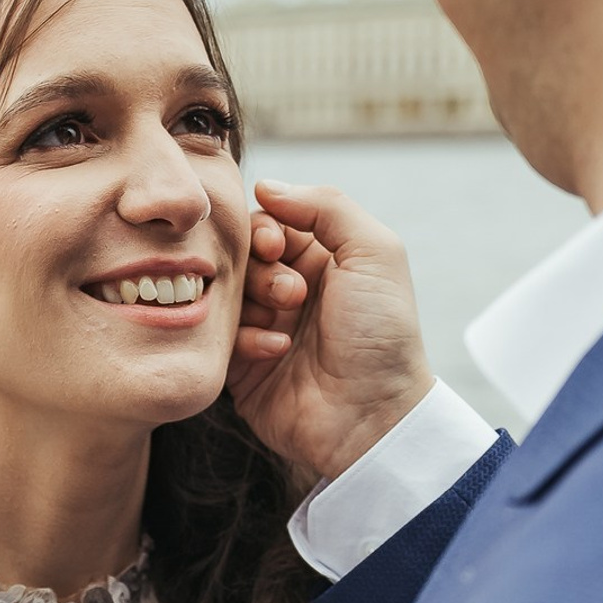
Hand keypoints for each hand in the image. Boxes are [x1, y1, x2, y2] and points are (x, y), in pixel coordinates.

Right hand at [227, 180, 435, 482]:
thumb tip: (265, 186)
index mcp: (322, 261)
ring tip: (287, 324)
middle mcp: (290, 293)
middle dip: (261, 269)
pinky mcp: (243, 369)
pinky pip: (221, 339)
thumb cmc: (381, 336)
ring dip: (255, 304)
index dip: (265, 229)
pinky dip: (247, 340)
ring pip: (226, 297)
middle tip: (291, 293)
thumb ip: (326, 207)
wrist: (372, 416)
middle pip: (243, 258)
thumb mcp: (374, 252)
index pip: (270, 224)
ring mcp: (264, 330)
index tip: (277, 246)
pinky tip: (278, 352)